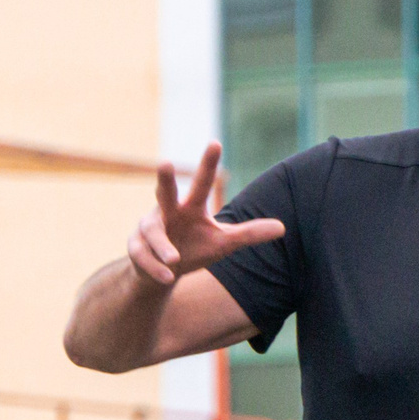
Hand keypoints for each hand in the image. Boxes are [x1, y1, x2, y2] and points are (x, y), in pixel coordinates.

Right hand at [127, 143, 285, 287]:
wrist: (163, 273)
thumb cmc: (196, 248)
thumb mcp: (224, 242)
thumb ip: (249, 234)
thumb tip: (283, 227)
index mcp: (190, 207)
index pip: (202, 183)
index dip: (208, 164)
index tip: (216, 142)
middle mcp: (166, 212)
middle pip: (164, 192)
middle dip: (165, 179)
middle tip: (166, 162)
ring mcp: (148, 229)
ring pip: (152, 232)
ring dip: (162, 245)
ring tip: (175, 259)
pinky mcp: (136, 249)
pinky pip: (142, 256)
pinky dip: (155, 266)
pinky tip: (167, 277)